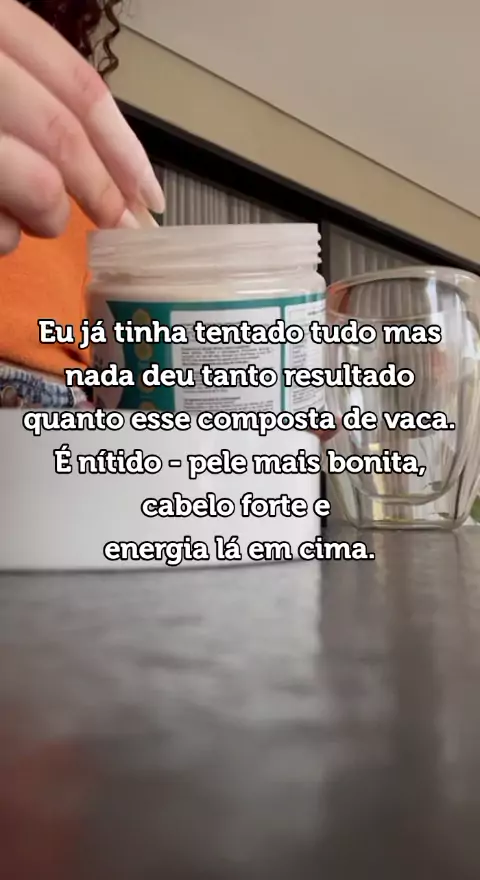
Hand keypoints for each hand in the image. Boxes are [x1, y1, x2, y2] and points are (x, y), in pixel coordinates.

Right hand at [0, 0, 164, 255]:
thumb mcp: (4, 84)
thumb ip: (40, 102)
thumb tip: (113, 172)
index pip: (81, 87)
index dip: (125, 148)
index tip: (154, 196)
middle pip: (67, 138)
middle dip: (105, 194)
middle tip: (127, 230)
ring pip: (42, 189)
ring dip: (48, 219)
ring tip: (25, 217)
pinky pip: (1, 230)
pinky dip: (5, 239)